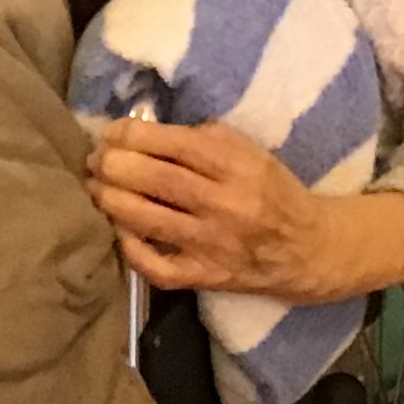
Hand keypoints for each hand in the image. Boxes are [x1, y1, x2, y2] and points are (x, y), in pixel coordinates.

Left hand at [84, 119, 403, 304]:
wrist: (309, 247)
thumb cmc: (273, 190)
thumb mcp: (250, 151)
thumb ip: (205, 137)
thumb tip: (147, 128)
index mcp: (236, 165)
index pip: (172, 143)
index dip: (130, 134)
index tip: (111, 132)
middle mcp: (224, 203)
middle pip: (153, 180)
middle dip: (112, 165)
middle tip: (94, 160)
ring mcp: (213, 244)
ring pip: (148, 220)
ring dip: (111, 201)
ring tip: (94, 189)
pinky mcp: (206, 276)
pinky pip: (158, 266)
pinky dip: (131, 249)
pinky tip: (119, 231)